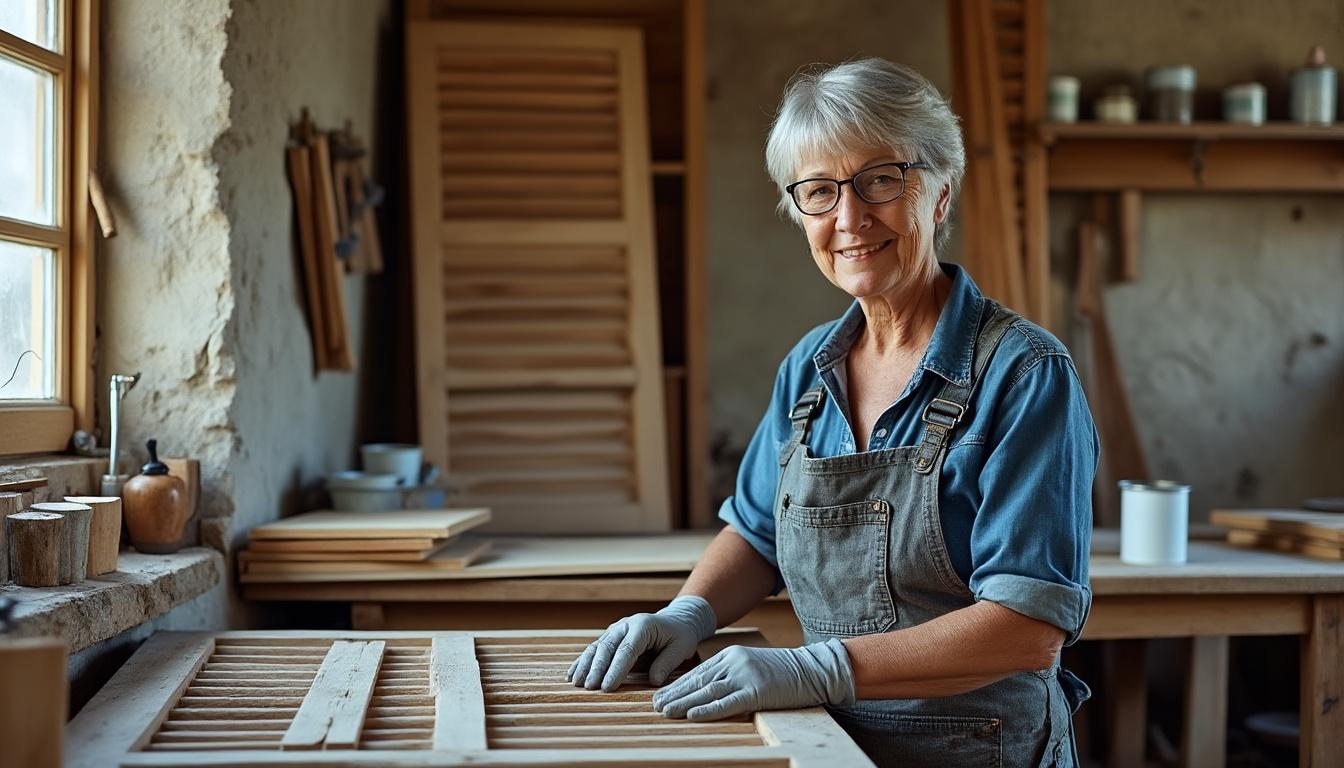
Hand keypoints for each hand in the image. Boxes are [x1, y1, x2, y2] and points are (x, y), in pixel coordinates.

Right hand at [566, 595, 716, 691]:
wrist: (675, 621)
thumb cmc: (679, 636)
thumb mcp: (681, 647)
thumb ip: (667, 662)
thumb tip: (653, 680)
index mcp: (643, 626)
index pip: (626, 650)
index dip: (616, 669)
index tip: (608, 687)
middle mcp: (625, 625)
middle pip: (606, 647)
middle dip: (596, 668)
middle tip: (589, 687)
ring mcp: (615, 630)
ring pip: (596, 647)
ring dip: (585, 665)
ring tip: (575, 683)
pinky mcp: (610, 637)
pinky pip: (593, 649)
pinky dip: (582, 662)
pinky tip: (572, 675)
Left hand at [652, 639, 855, 720]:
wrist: (812, 669)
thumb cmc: (783, 672)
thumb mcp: (752, 666)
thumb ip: (731, 674)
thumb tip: (707, 690)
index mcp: (730, 655)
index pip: (697, 672)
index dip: (676, 685)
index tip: (659, 695)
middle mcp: (733, 662)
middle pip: (697, 681)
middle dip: (674, 694)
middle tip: (654, 705)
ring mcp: (745, 676)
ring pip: (707, 692)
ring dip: (684, 703)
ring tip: (665, 711)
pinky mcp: (757, 691)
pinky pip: (727, 703)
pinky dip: (708, 710)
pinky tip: (692, 715)